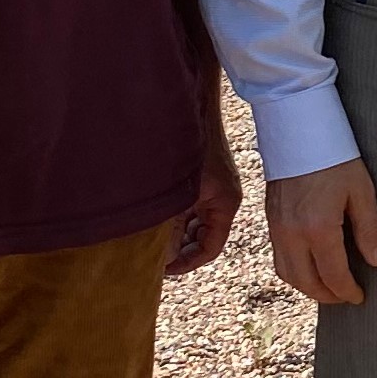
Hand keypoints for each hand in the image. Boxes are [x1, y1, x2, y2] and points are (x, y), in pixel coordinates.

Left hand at [167, 122, 242, 276]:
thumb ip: (171, 231)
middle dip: (180, 247)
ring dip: (176, 231)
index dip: (187, 263)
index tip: (163, 269)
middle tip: (153, 255)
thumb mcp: (177, 198)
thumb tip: (163, 259)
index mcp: (225, 204)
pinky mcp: (204, 176)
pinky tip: (155, 213)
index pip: (211, 248)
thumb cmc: (187, 149)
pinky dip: (176, 215)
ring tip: (150, 235)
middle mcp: (224, 198)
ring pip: (196, 221)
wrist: (191, 107)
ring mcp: (214, 186)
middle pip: (204, 236)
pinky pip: (192, 205)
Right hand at [265, 156, 376, 304]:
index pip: (333, 275)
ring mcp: (277, 228)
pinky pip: (279, 259)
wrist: (299, 131)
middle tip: (346, 296)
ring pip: (288, 274)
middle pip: (307, 282)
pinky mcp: (270, 220)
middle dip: (327, 295)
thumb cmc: (336, 157)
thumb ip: (369, 228)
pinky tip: (309, 267)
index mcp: (317, 228)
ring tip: (329, 287)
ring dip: (308, 286)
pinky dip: (294, 272)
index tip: (360, 297)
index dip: (347, 291)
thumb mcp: (362, 190)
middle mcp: (292, 234)